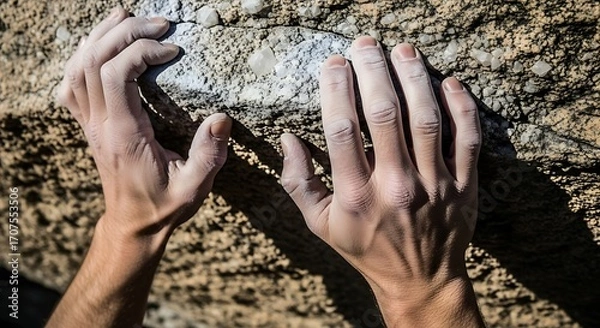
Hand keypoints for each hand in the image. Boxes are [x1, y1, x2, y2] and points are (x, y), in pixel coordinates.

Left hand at [57, 7, 231, 242]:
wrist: (133, 225)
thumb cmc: (164, 206)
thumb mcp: (195, 186)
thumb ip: (209, 154)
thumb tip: (221, 118)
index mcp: (125, 135)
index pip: (117, 75)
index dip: (142, 51)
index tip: (173, 50)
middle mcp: (100, 126)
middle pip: (93, 61)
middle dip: (124, 33)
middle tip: (158, 24)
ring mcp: (90, 125)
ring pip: (77, 68)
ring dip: (99, 36)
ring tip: (126, 16)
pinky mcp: (90, 126)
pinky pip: (72, 83)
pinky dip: (82, 57)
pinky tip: (100, 44)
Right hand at [281, 37, 482, 326]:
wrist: (420, 280)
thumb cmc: (365, 248)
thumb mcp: (320, 225)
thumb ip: (299, 182)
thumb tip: (288, 139)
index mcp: (355, 196)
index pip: (342, 130)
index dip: (337, 90)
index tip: (334, 64)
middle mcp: (395, 186)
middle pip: (385, 115)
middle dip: (374, 72)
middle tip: (366, 44)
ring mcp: (434, 185)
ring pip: (426, 120)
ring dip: (414, 79)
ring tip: (403, 50)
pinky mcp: (463, 186)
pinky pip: (467, 140)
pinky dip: (462, 108)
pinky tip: (448, 82)